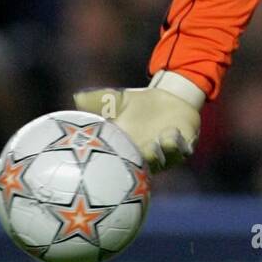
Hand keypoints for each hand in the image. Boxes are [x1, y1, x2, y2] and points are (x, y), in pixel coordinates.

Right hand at [73, 70, 205, 171]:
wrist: (170, 96)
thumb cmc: (139, 103)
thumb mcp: (117, 100)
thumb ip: (98, 101)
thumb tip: (77, 97)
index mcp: (126, 147)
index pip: (117, 160)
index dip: (111, 164)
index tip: (103, 162)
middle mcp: (145, 155)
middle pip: (139, 166)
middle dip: (135, 163)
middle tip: (132, 156)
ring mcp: (165, 152)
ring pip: (162, 161)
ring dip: (158, 155)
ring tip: (153, 146)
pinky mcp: (184, 144)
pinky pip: (181, 150)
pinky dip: (176, 144)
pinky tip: (171, 133)